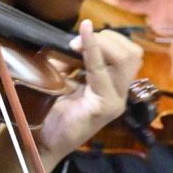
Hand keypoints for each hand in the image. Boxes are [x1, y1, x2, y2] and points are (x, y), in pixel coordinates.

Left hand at [35, 22, 142, 161]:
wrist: (39, 142)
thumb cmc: (49, 112)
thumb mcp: (60, 77)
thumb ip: (67, 58)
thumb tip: (68, 38)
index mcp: (112, 85)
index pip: (126, 52)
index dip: (105, 37)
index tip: (81, 29)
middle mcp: (120, 93)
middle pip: (132, 52)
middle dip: (107, 38)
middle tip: (77, 43)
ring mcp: (116, 101)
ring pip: (126, 59)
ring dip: (102, 44)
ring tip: (77, 46)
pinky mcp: (106, 107)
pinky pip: (103, 72)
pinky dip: (93, 52)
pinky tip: (80, 43)